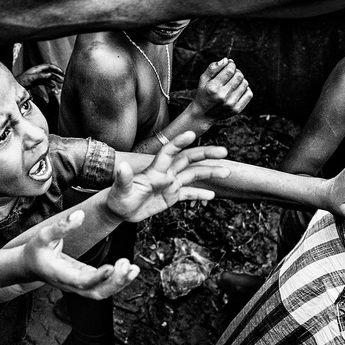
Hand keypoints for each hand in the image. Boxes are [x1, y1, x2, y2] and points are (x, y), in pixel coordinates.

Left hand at [16, 62, 63, 103]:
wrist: (15, 87)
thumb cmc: (21, 81)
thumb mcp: (31, 79)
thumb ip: (40, 76)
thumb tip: (50, 74)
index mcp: (37, 69)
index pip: (49, 66)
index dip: (56, 68)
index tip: (62, 73)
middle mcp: (38, 72)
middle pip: (50, 71)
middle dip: (57, 74)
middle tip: (63, 78)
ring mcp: (38, 77)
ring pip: (49, 77)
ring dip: (55, 80)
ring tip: (61, 84)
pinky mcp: (37, 82)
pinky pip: (46, 82)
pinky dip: (50, 85)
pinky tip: (53, 89)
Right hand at [21, 210, 140, 299]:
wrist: (30, 265)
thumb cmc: (36, 251)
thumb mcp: (44, 235)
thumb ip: (62, 226)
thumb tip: (79, 215)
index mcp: (59, 274)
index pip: (81, 281)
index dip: (97, 277)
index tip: (111, 268)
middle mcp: (70, 285)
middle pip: (95, 292)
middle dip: (114, 282)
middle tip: (126, 264)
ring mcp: (79, 286)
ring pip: (101, 293)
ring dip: (119, 284)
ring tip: (133, 269)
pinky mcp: (86, 282)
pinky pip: (103, 287)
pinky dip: (118, 281)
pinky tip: (130, 269)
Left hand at [106, 131, 227, 222]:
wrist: (119, 210)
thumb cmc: (118, 198)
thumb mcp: (120, 190)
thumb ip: (123, 178)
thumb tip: (121, 166)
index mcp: (155, 170)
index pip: (169, 152)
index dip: (179, 142)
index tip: (192, 134)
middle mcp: (165, 174)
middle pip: (188, 159)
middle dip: (205, 154)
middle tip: (224, 152)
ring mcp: (170, 184)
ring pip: (193, 175)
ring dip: (209, 172)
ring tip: (226, 171)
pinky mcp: (171, 196)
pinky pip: (189, 193)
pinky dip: (200, 194)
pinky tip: (212, 194)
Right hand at [189, 58, 252, 121]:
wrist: (203, 114)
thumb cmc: (204, 93)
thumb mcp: (203, 79)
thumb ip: (213, 68)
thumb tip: (227, 60)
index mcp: (213, 88)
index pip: (230, 70)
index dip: (231, 65)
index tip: (229, 65)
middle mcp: (222, 96)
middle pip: (239, 76)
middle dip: (236, 71)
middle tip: (231, 73)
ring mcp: (231, 104)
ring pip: (245, 84)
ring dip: (241, 80)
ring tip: (234, 82)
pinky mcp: (237, 110)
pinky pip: (249, 94)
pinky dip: (245, 89)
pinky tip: (238, 89)